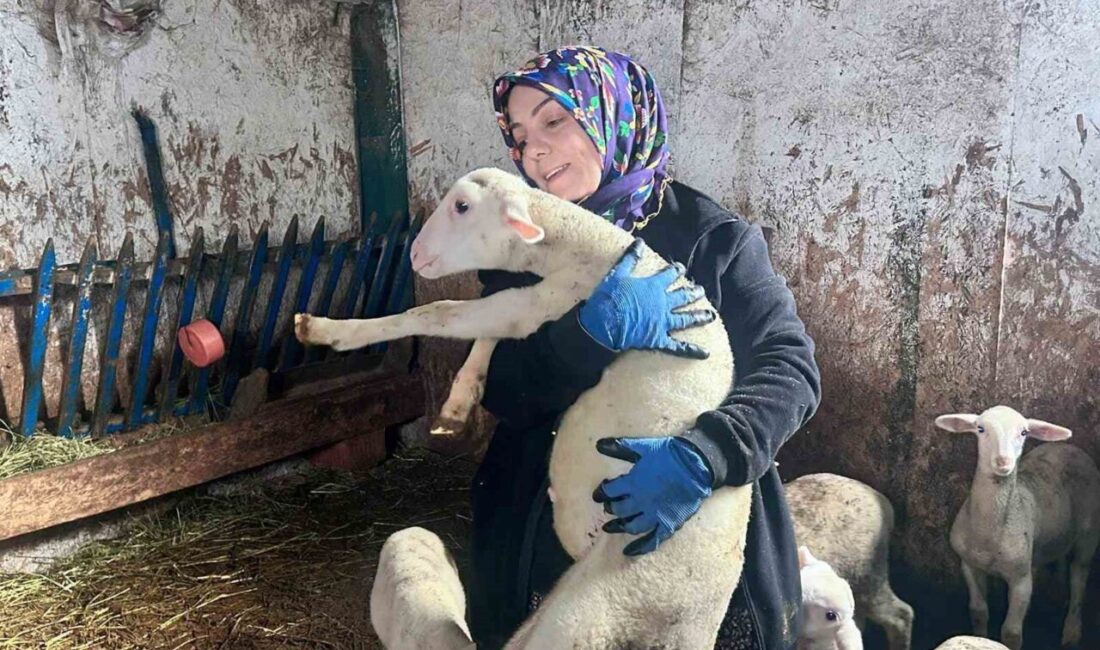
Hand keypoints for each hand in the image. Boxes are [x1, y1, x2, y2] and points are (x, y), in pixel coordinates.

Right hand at [579, 239, 714, 358]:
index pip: (669, 275)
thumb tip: (640, 242)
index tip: (681, 268)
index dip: (676, 271)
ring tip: (711, 315)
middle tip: (701, 290)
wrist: (604, 325)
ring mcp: (663, 322)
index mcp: (653, 287)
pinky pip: (678, 346)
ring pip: (685, 318)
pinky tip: (705, 354)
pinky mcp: (659, 339)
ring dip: (699, 316)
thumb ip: (630, 258)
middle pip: (682, 296)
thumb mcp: (617, 274)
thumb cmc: (609, 298)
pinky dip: (691, 350)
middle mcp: (662, 303)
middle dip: (693, 292)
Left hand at [592, 436, 712, 555]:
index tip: (598, 494)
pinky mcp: (668, 525)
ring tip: (610, 528)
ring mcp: (655, 515)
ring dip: (619, 527)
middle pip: (618, 509)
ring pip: (631, 526)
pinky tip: (628, 551)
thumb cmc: (670, 453)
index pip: (609, 491)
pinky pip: (652, 541)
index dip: (601, 492)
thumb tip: (598, 445)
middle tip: (608, 507)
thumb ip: (620, 448)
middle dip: (611, 508)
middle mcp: (641, 502)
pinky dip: (639, 548)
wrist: (698, 464)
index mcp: (633, 483)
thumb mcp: (643, 447)